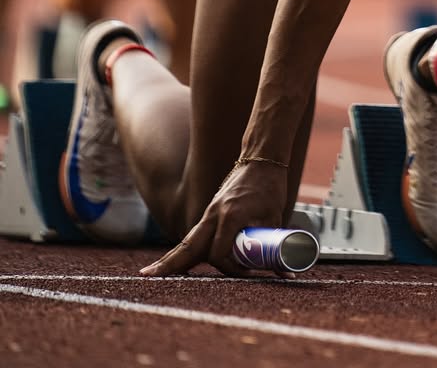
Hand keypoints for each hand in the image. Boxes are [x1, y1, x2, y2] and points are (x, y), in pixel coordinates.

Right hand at [141, 159, 290, 277]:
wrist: (261, 158)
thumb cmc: (270, 187)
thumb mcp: (276, 217)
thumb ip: (276, 245)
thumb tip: (286, 272)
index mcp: (230, 215)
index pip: (220, 253)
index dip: (232, 267)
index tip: (249, 271)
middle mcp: (214, 214)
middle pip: (189, 246)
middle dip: (172, 265)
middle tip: (150, 279)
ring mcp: (209, 213)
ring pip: (187, 241)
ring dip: (170, 259)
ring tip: (148, 275)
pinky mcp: (210, 213)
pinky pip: (193, 235)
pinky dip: (181, 249)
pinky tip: (169, 262)